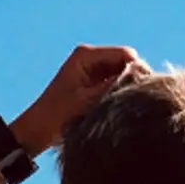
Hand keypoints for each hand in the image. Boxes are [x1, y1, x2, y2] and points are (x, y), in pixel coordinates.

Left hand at [13, 44, 148, 152]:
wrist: (40, 129)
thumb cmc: (59, 114)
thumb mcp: (90, 100)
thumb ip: (115, 86)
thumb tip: (142, 78)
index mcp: (87, 54)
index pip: (127, 54)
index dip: (139, 71)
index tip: (143, 93)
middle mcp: (91, 57)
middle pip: (128, 63)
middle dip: (135, 79)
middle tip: (136, 103)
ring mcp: (94, 69)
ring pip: (126, 74)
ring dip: (129, 88)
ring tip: (127, 107)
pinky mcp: (96, 82)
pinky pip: (119, 83)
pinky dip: (123, 93)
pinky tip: (121, 108)